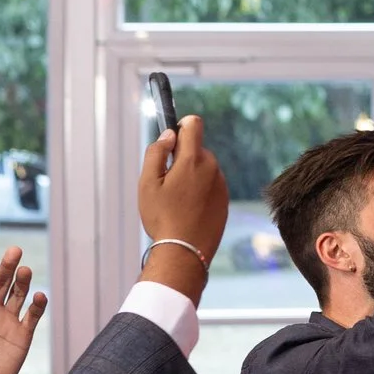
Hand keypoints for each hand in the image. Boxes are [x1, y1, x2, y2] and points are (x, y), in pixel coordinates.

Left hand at [0, 249, 44, 373]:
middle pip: (0, 284)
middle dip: (7, 267)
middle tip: (15, 250)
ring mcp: (9, 321)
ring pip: (18, 296)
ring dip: (22, 282)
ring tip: (25, 270)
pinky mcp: (24, 334)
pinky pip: (32, 317)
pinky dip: (38, 306)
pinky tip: (41, 296)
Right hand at [138, 115, 227, 303]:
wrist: (186, 249)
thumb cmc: (162, 216)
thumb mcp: (147, 183)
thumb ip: (156, 154)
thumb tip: (168, 135)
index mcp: (193, 160)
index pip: (194, 125)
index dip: (182, 124)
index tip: (173, 134)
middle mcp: (212, 168)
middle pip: (196, 149)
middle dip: (181, 158)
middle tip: (165, 181)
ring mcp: (221, 184)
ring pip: (203, 169)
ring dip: (190, 175)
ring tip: (175, 200)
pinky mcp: (225, 199)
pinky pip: (210, 185)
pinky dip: (199, 190)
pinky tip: (187, 209)